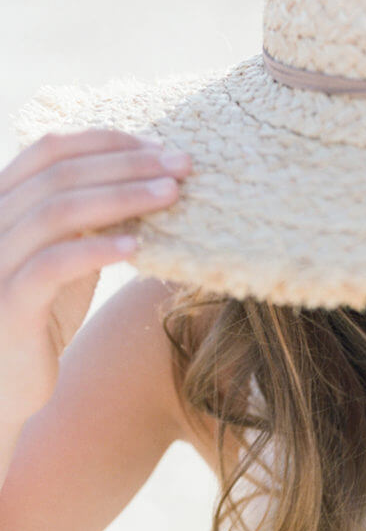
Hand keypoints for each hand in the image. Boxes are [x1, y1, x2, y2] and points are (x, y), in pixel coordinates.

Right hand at [0, 128, 189, 421]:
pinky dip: (97, 249)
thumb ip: (86, 223)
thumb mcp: (64, 260)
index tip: (161, 148)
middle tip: (183, 165)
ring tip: (171, 195)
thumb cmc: (38, 320)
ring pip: (57, 211)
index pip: (51, 150)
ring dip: (122, 197)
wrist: (3, 388)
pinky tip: (138, 245)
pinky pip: (52, 266)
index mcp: (2, 204)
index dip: (108, 142)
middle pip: (61, 174)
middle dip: (127, 165)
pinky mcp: (8, 304)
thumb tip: (146, 185)